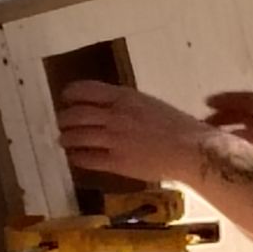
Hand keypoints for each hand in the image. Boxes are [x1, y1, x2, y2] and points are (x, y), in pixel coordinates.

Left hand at [55, 82, 210, 183]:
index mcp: (124, 97)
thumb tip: (110, 108)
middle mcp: (114, 115)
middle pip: (76, 115)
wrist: (190, 149)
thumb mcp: (150, 104)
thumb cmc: (178, 125)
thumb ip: (128, 104)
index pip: (85, 90)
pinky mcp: (116, 162)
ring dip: (66, 139)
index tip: (66, 98)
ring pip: (77, 137)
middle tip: (62, 123)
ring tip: (63, 141)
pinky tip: (75, 158)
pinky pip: (88, 159)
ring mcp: (114, 139)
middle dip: (64, 119)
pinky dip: (77, 157)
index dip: (70, 94)